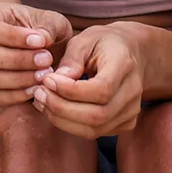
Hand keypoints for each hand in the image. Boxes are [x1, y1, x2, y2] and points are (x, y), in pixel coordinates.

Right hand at [0, 2, 73, 106]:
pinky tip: (36, 89)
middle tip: (46, 60)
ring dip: (18, 79)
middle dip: (16, 60)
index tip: (40, 41)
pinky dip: (16, 96)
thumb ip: (49, 27)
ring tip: (44, 75)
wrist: (47, 51)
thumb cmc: (47, 32)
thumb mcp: (54, 22)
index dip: (12, 36)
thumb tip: (43, 39)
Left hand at [32, 23, 143, 137]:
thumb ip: (71, 59)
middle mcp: (132, 92)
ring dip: (61, 119)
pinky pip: (93, 132)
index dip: (70, 90)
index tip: (47, 80)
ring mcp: (131, 111)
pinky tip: (53, 108)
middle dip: (61, 108)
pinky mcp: (123, 123)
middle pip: (97, 115)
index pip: (101, 90)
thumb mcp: (85, 40)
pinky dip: (69, 124)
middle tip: (39, 92)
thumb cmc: (103, 42)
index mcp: (124, 65)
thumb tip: (55, 80)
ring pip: (94, 129)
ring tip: (42, 101)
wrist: (130, 52)